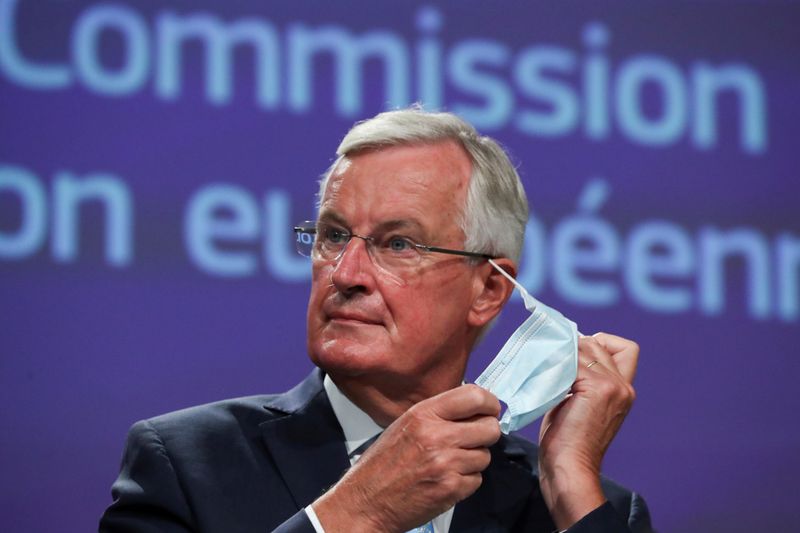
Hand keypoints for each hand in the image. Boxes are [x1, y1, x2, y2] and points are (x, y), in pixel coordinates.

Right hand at [312, 384, 501, 532]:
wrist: (366, 501)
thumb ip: (438, 414)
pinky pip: (477, 479)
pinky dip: (466, 481)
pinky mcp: (451, 488)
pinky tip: (446, 479)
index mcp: (424, 414)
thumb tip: (473, 408)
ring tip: (451, 463)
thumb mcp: (405, 424)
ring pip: (485, 455)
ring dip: (473, 459)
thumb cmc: (383, 464)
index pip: (475, 397)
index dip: (490, 403)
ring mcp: (446, 463)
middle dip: (486, 433)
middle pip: (489, 427)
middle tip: (474, 438)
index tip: (491, 409)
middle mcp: (437, 436)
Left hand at [538, 332, 638, 528]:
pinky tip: (543, 378)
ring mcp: (613, 386)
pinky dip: (555, 365)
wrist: (569, 469)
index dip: (598, 344)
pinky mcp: (599, 389)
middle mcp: (623, 386)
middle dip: (572, 346)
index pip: (624, 348)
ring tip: (543, 367)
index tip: (572, 355)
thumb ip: (580, 380)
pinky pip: (573, 361)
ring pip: (585, 348)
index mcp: (624, 390)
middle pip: (599, 343)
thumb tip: (564, 351)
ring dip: (561, 353)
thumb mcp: (578, 404)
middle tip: (548, 359)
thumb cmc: (567, 442)